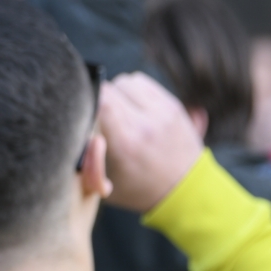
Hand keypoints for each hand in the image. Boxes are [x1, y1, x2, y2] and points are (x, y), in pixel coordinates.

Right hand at [99, 72, 203, 212]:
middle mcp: (147, 123)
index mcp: (127, 142)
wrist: (185, 189)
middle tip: (100, 117)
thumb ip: (90, 167)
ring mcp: (163, 111)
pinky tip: (133, 107)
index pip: (101, 98)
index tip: (84, 113)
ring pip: (125, 81)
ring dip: (117, 93)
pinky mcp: (173, 104)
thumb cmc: (138, 188)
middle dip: (100, 98)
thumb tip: (92, 138)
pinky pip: (141, 81)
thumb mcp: (106, 189)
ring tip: (118, 112)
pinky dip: (132, 90)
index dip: (87, 99)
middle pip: (111, 87)